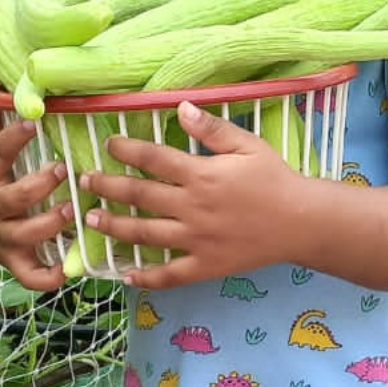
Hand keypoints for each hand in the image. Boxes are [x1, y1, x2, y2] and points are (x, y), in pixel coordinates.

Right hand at [0, 93, 70, 290]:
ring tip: (73, 211)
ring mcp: (2, 237)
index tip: (33, 122)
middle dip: (38, 186)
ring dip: (51, 224)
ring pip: (25, 235)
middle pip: (12, 199)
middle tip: (62, 170)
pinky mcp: (13, 261)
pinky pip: (29, 275)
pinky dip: (48, 277)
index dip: (12, 138)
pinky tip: (68, 269)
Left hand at [78, 101, 304, 287]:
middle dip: (108, 187)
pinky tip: (127, 275)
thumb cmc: (276, 180)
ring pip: (145, 235)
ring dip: (115, 226)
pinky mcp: (205, 266)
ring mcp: (196, 240)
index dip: (127, 150)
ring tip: (91, 220)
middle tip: (86, 182)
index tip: (108, 144)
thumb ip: (212, 129)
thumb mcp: (248, 145)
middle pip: (140, 196)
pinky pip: (170, 275)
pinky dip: (146, 278)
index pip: (154, 159)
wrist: (301, 223)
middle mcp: (192, 208)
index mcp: (202, 175)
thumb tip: (181, 108)